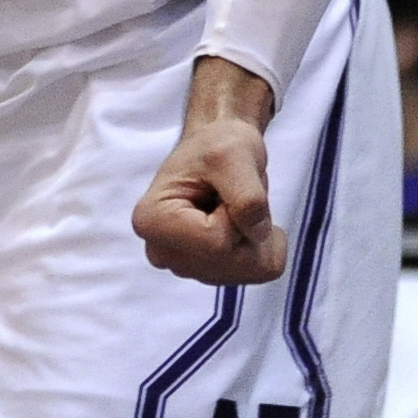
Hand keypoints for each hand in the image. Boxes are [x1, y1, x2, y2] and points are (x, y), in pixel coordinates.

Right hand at [134, 60, 289, 283]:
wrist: (215, 147)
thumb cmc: (215, 144)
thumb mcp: (234, 155)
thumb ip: (246, 194)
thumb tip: (257, 233)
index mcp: (153, 222)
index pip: (215, 242)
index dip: (234, 215)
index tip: (221, 187)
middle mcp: (162, 252)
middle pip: (232, 262)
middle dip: (247, 227)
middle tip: (231, 196)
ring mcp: (185, 267)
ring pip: (250, 269)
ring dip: (256, 235)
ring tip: (234, 206)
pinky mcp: (209, 273)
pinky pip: (261, 272)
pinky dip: (264, 246)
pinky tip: (241, 222)